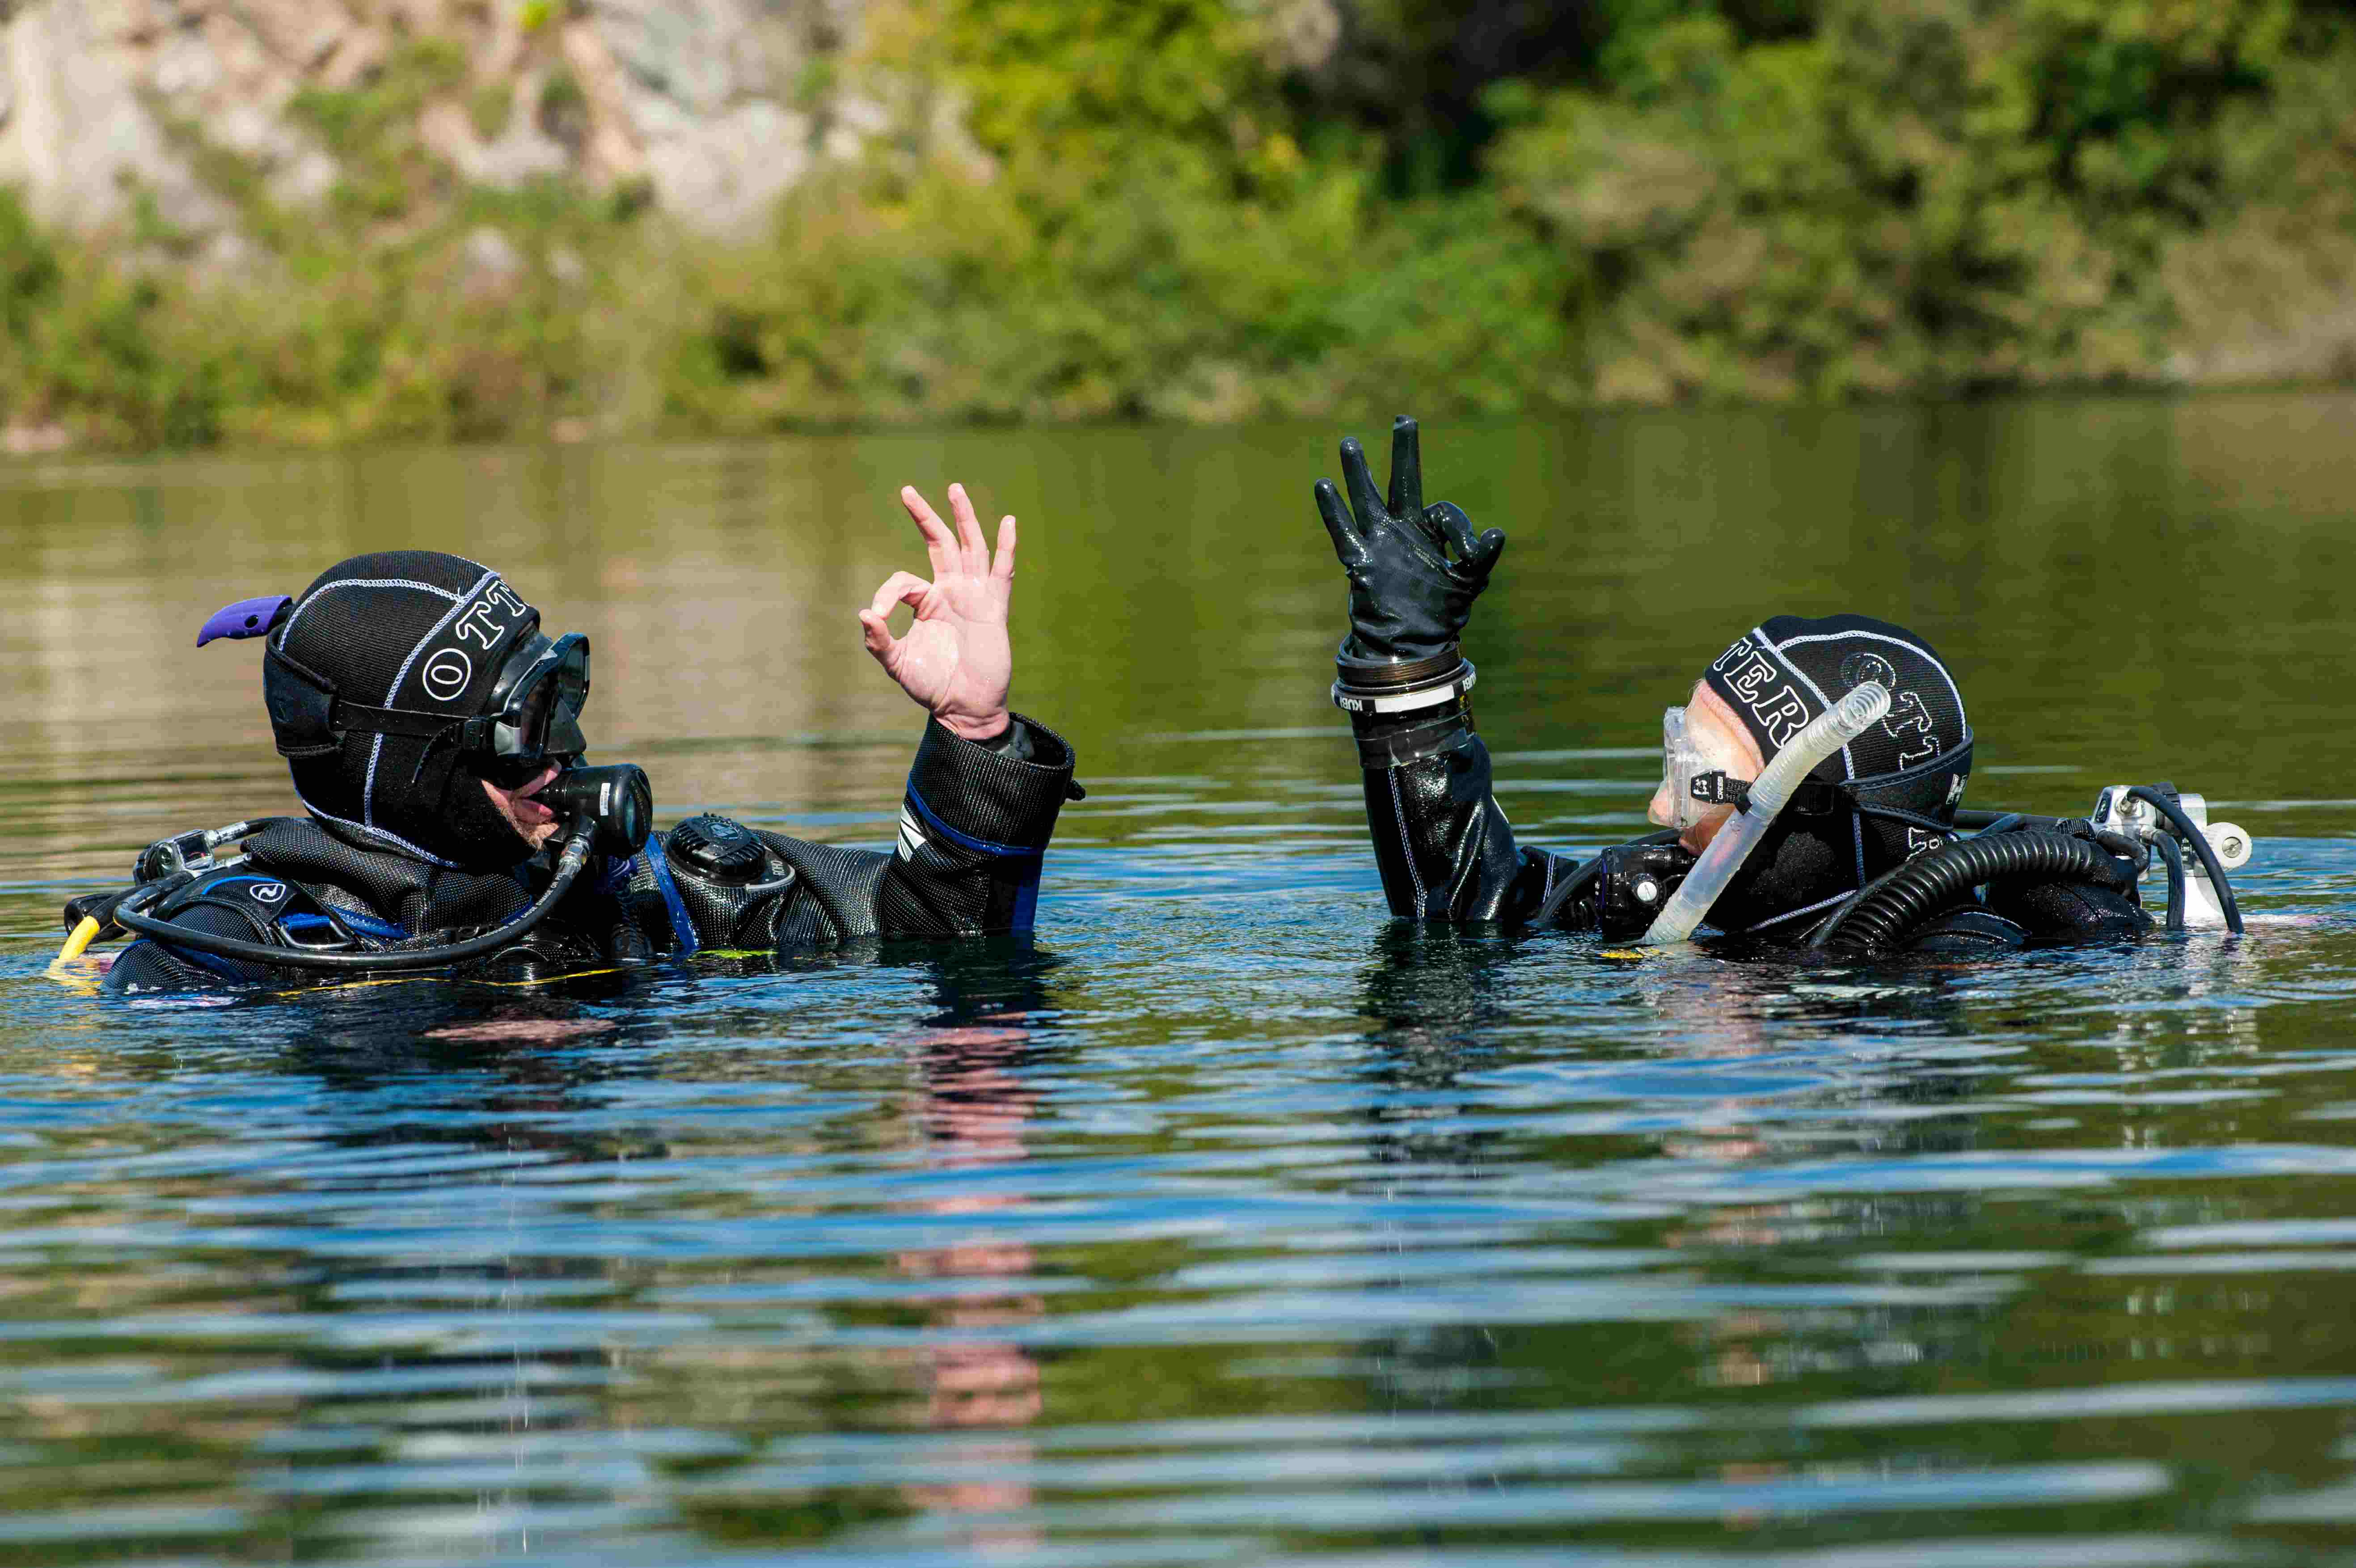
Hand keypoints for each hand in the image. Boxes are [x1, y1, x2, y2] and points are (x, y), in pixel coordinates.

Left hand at [860, 482, 1014, 741]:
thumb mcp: (897, 663)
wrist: (964, 708)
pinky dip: (1006, 547)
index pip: (904, 581)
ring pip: (969, 547)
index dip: (887, 594)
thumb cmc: (932, 686)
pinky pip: (1001, 572)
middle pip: (939, 544)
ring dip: (963, 518)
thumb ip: (879, 640)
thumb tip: (865, 613)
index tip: (878, 618)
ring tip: (954, 489)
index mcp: (927, 603)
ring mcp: (974, 597)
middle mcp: (951, 593)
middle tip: (907, 491)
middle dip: (925, 517)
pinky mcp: (994, 609)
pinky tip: (1008, 522)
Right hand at [1314, 415, 1505, 663]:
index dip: (1460, 529)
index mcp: (1430, 533)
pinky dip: (1334, 510)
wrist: (1410, 644)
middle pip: (1403, 482)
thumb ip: (1479, 556)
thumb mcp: (1468, 581)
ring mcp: (1380, 543)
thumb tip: (1497, 532)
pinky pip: (1345, 531)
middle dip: (1405, 452)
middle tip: (1405, 419)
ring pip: (1368, 499)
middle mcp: (1403, 530)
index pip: (1444, 512)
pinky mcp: (1361, 561)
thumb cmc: (1440, 613)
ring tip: (1350, 443)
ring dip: (1359, 472)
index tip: (1468, 553)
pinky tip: (1323, 485)